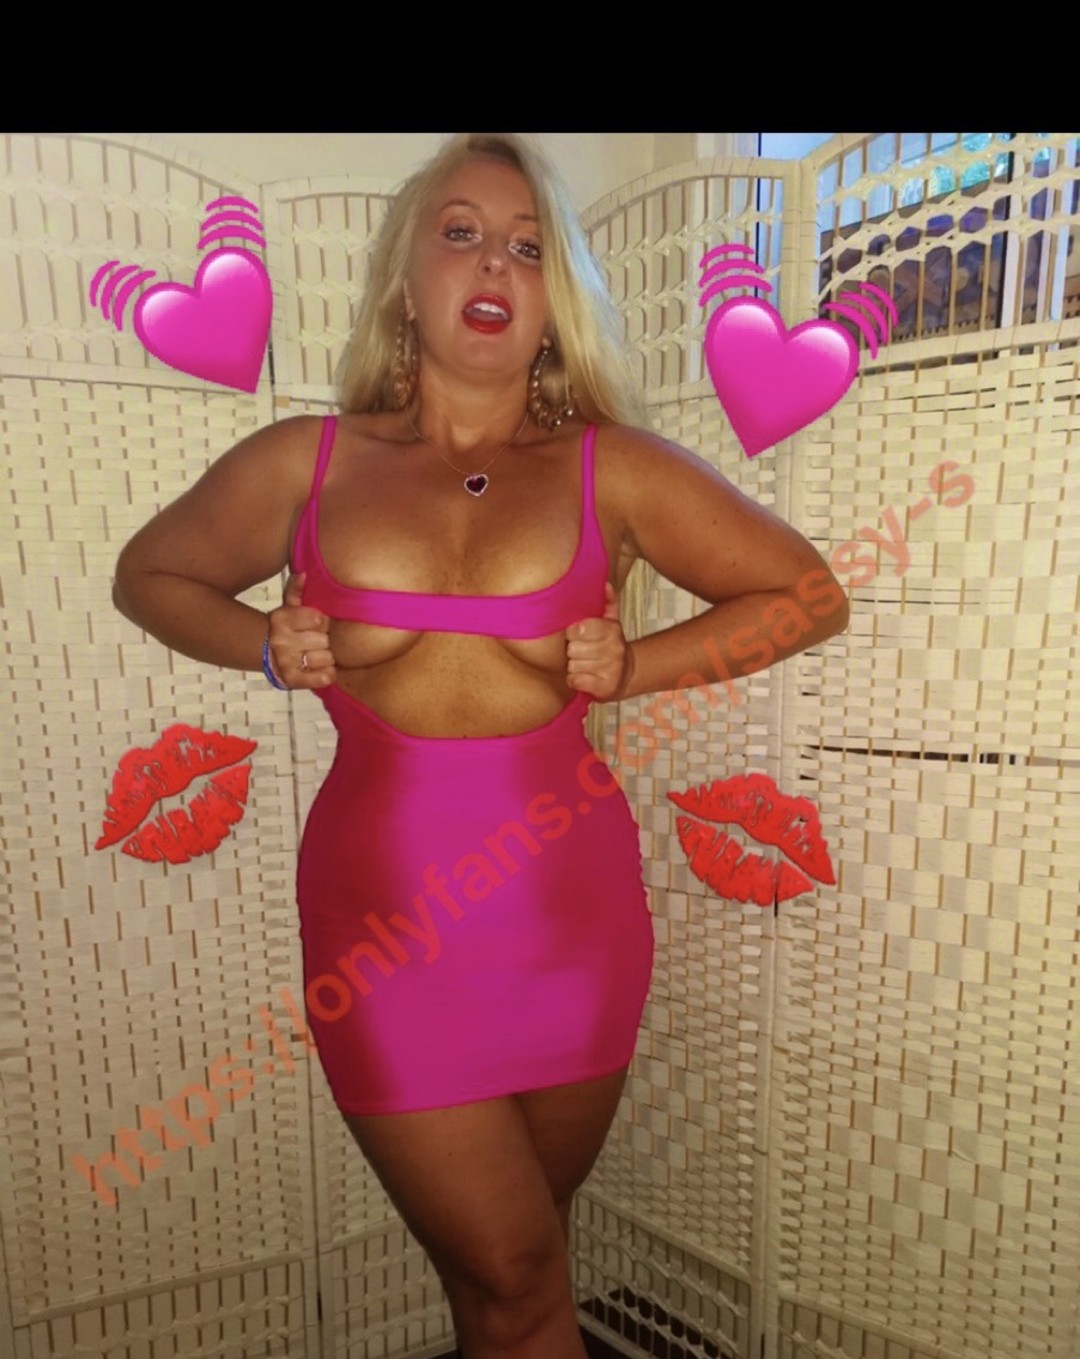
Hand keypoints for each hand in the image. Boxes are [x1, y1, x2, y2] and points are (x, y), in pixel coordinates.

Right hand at [265, 571, 336, 688]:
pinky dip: (327, 674)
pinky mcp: (292, 680)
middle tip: (321, 639)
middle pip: (324, 639)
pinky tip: (326, 669)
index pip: (318, 619)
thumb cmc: (284, 627)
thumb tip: (304, 574)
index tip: (319, 622)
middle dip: (326, 639)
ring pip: (325, 658)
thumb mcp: (288, 607)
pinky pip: (321, 678)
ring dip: (327, 656)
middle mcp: (282, 641)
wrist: (266, 652)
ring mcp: (286, 662)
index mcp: (281, 619)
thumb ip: (297, 590)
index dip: (323, 621)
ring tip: (321, 653)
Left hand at [565, 581, 634, 701]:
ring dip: (573, 666)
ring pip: (573, 666)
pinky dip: (574, 680)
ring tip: (581, 664)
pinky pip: (576, 681)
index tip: (575, 635)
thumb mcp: (610, 622)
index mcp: (612, 630)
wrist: (626, 674)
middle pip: (573, 649)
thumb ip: (607, 602)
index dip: (573, 632)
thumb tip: (606, 584)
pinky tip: (581, 676)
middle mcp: (614, 649)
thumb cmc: (610, 644)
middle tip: (578, 651)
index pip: (580, 628)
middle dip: (572, 650)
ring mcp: (611, 669)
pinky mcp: (605, 688)